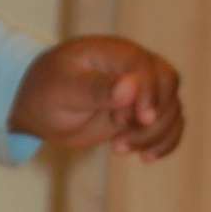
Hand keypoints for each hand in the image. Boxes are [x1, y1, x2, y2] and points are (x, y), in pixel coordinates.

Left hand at [10, 35, 182, 157]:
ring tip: (119, 148)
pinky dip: (164, 142)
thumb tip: (131, 87)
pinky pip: (169, 125)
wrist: (38, 107)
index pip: (147, 67)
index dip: (150, 93)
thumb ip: (96, 88)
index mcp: (116, 53)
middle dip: (153, 117)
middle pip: (168, 86)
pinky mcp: (140, 114)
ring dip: (154, 135)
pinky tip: (146, 158)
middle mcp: (134, 68)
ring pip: (171, 108)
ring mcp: (141, 91)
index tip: (142, 119)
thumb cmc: (46, 91)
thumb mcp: (64, 90)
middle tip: (119, 140)